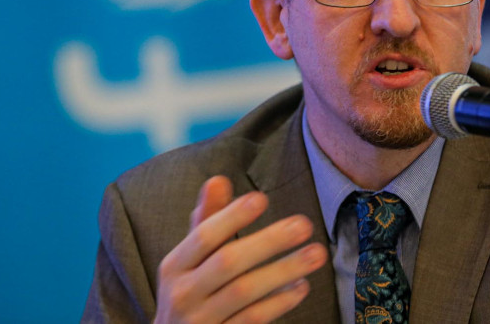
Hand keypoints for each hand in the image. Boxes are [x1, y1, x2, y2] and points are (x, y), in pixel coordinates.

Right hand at [153, 176, 327, 322]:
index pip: (203, 236)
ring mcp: (201, 321)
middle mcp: (182, 294)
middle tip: (304, 224)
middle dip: (268, 241)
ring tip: (315, 253)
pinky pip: (253, 319)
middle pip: (227, 262)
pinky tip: (301, 286)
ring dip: (284, 270)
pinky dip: (279, 302)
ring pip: (245, 293)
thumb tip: (218, 179)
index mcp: (174, 266)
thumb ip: (206, 222)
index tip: (262, 198)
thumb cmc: (189, 292)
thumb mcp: (188, 261)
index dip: (232, 216)